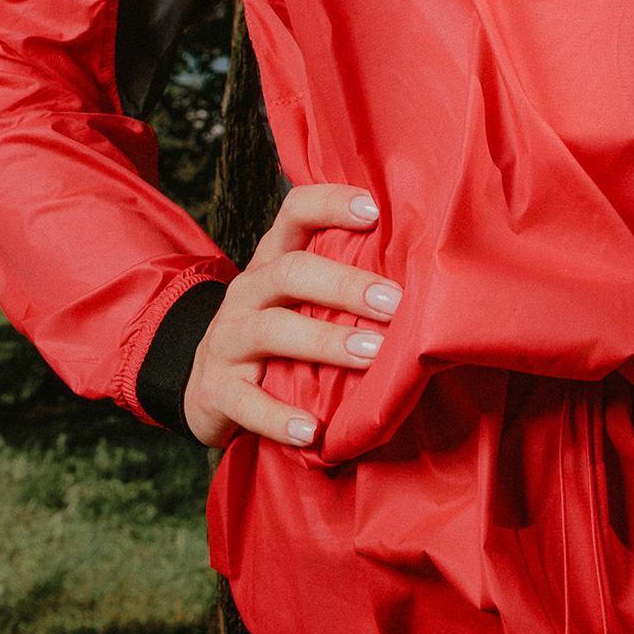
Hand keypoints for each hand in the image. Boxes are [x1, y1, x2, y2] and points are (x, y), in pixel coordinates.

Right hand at [183, 183, 400, 448]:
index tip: (374, 210)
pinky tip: (313, 430)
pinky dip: (279, 418)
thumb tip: (428, 281)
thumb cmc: (277, 336)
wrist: (204, 386)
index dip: (330, 204)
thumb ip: (344, 285)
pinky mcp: (215, 390)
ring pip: (271, 331)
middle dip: (345, 285)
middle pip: (290, 272)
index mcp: (272, 261)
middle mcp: (247, 292)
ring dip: (325, 342)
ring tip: (371, 356)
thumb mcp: (300, 301)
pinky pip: (246, 402)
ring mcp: (226, 340)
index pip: (294, 213)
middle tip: (394, 303)